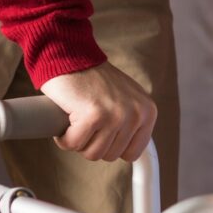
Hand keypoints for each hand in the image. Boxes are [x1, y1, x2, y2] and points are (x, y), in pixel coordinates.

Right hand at [39, 62, 156, 161]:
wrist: (71, 57)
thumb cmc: (94, 81)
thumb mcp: (126, 100)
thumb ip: (132, 122)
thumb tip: (132, 152)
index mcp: (148, 112)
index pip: (133, 153)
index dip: (111, 147)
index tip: (102, 133)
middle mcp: (136, 114)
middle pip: (110, 156)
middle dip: (92, 142)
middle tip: (87, 120)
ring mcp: (116, 115)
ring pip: (92, 154)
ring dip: (78, 140)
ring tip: (78, 118)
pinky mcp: (93, 116)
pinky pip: (73, 144)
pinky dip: (64, 136)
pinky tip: (67, 117)